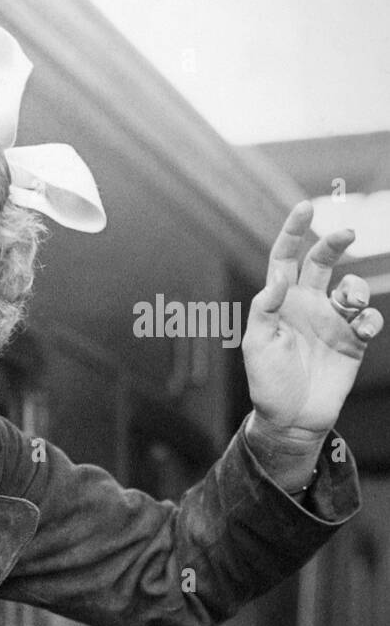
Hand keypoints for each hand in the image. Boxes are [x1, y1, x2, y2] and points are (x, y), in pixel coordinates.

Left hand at [242, 201, 383, 440]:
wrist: (291, 417)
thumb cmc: (267, 381)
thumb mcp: (258, 345)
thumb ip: (264, 311)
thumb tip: (277, 280)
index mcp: (280, 302)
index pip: (285, 259)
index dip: (294, 232)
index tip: (304, 208)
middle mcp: (306, 305)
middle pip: (322, 262)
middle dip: (334, 243)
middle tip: (348, 233)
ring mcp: (331, 322)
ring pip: (351, 287)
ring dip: (353, 288)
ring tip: (347, 305)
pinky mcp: (352, 341)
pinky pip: (368, 319)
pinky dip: (368, 317)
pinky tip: (360, 328)